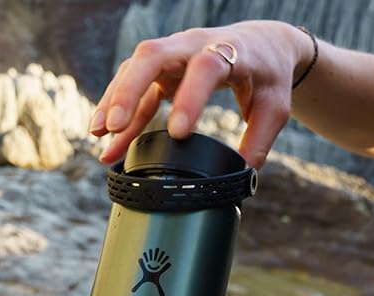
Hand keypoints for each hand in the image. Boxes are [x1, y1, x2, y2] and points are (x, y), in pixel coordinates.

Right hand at [89, 20, 314, 168]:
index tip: (179, 134)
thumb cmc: (269, 74)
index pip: (206, 66)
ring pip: (135, 70)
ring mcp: (173, 55)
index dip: (190, 98)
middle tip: (113, 126)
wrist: (262, 43)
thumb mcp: (274, 107)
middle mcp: (194, 46)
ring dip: (115, 102)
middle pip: (153, 56)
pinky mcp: (162, 70)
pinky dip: (119, 109)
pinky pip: (135, 86)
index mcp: (229, 50)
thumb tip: (241, 175)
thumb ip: (259, 140)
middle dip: (129, 91)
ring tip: (99, 137)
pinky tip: (104, 136)